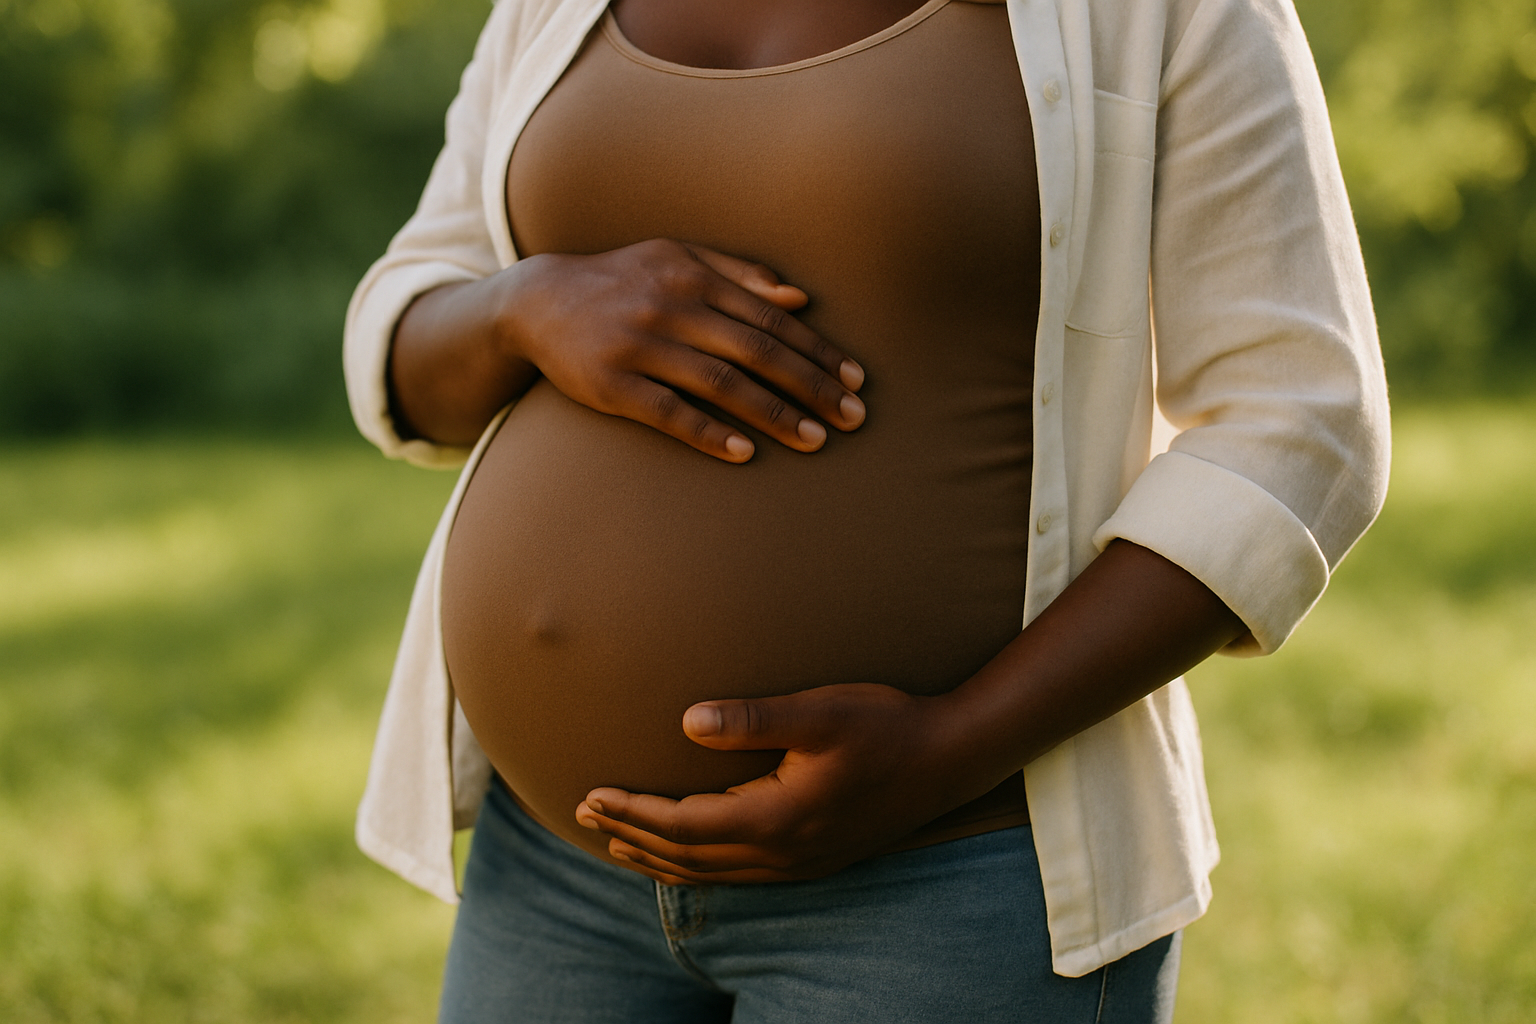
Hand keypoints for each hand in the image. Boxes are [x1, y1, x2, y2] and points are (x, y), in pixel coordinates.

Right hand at [503, 239, 865, 461]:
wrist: (537, 300)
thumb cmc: (623, 281)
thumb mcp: (677, 258)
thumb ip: (739, 274)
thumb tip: (801, 297)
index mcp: (693, 276)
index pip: (771, 318)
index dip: (817, 350)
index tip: (856, 380)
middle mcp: (670, 307)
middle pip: (756, 350)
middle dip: (810, 386)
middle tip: (854, 418)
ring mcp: (639, 346)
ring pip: (719, 383)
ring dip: (772, 413)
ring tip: (814, 440)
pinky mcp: (611, 384)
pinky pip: (667, 412)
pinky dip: (707, 431)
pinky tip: (744, 452)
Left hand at [574, 684, 977, 883]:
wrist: (949, 760)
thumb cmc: (886, 726)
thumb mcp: (820, 712)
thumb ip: (753, 718)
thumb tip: (688, 720)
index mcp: (776, 818)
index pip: (682, 825)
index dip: (631, 811)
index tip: (591, 793)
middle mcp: (782, 852)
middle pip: (687, 857)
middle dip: (632, 834)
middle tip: (584, 813)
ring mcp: (799, 863)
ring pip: (710, 873)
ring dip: (658, 857)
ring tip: (618, 840)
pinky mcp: (813, 860)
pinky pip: (736, 875)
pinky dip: (697, 867)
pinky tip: (686, 854)